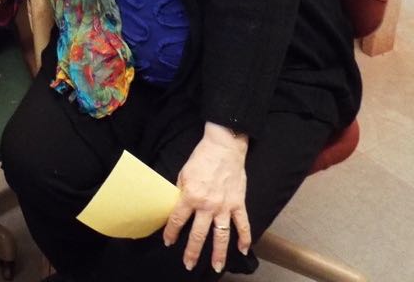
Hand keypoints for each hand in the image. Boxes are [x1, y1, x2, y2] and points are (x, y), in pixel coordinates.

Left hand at [162, 123, 251, 273]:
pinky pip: (243, 224)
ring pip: (221, 235)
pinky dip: (245, 238)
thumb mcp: (184, 174)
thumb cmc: (201, 158)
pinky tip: (244, 250)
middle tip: (188, 265)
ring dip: (219, 253)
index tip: (168, 242)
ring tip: (216, 267)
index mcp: (190, 196)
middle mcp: (207, 205)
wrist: (224, 147)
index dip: (171, 233)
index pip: (178, 220)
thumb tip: (177, 207)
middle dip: (192, 252)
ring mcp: (225, 206)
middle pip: (198, 234)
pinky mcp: (238, 203)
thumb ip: (181, 192)